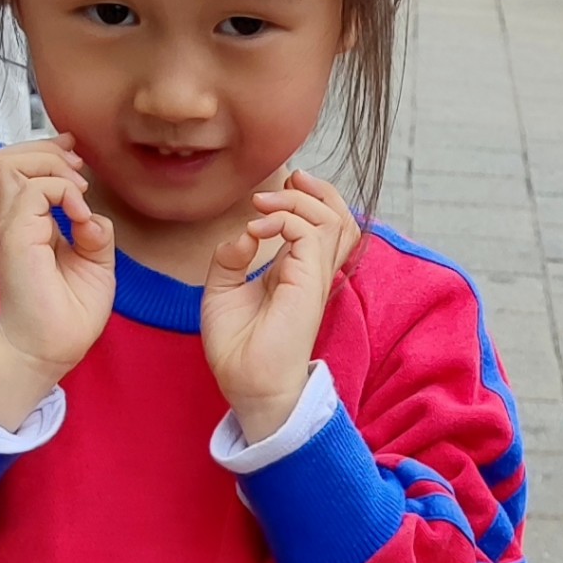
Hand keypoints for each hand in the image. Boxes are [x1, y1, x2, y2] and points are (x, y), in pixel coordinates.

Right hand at [0, 134, 114, 426]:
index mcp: (29, 223)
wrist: (49, 350)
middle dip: (46, 149)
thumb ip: (92, 232)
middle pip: (7, 157)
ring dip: (49, 165)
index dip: (48, 151)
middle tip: (78, 170)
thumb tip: (90, 212)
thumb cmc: (67, 314)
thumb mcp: (94, 263)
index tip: (78, 158)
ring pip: (8, 163)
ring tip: (77, 190)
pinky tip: (80, 215)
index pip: (20, 167)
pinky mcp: (16, 238)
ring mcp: (12, 227)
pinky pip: (31, 190)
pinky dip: (62, 191)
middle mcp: (15, 220)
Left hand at [202, 168, 359, 439]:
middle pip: (341, 217)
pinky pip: (311, 234)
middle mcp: (312, 272)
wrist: (247, 384)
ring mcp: (315, 277)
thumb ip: (231, 258)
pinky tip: (259, 227)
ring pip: (335, 219)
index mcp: (297, 273)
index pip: (323, 226)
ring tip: (265, 202)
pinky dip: (285, 219)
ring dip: (300, 199)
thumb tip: (246, 234)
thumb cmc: (238, 348)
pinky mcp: (310, 283)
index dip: (309, 198)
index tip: (274, 190)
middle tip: (287, 178)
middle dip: (318, 189)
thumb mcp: (222, 291)